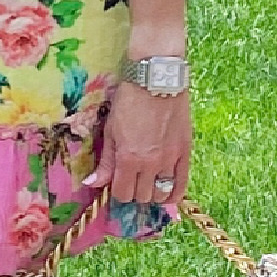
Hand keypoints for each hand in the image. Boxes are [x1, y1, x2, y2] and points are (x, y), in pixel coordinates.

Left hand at [90, 78, 190, 209]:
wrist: (156, 80)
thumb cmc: (129, 101)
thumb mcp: (111, 130)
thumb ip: (105, 161)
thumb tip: (92, 183)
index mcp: (128, 159)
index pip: (122, 193)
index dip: (117, 191)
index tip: (116, 183)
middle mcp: (150, 164)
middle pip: (141, 196)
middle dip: (133, 192)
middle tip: (131, 179)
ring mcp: (170, 160)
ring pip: (161, 193)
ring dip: (152, 193)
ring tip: (148, 183)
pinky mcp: (185, 152)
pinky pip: (182, 184)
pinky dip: (175, 194)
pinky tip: (169, 196)